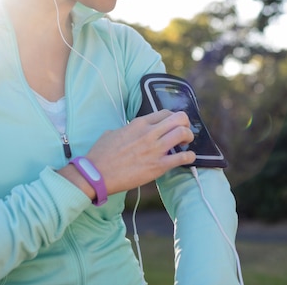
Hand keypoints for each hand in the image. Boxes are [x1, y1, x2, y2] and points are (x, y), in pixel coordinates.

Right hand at [59, 110, 194, 198]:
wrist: (97, 174)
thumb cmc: (101, 154)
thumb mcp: (112, 133)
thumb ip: (125, 129)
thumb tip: (129, 131)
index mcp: (138, 124)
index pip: (165, 112)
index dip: (173, 117)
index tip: (173, 124)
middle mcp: (149, 133)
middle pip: (178, 118)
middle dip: (185, 123)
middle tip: (184, 132)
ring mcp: (155, 149)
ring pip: (183, 133)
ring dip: (188, 137)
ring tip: (185, 144)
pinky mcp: (158, 166)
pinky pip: (182, 157)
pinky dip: (189, 156)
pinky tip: (187, 158)